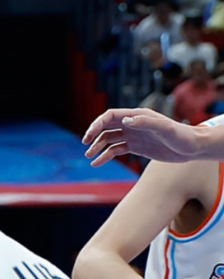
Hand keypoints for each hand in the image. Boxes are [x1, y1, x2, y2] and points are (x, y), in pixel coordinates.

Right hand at [84, 107, 222, 164]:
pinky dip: (105, 156)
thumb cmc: (181, 136)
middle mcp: (132, 124)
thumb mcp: (165, 128)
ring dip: (98, 147)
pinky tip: (98, 162)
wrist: (192, 148)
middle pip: (106, 127)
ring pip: (109, 139)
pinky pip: (116, 150)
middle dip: (94, 135)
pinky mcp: (136, 147)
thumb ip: (146, 123)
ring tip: (90, 157)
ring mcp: (133, 136)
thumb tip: (125, 121)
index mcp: (137, 116)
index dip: (97, 124)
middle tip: (86, 146)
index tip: (89, 136)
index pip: (110, 116)